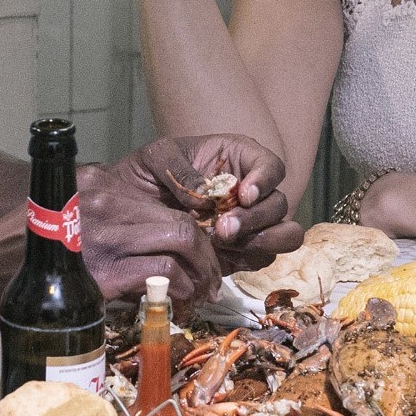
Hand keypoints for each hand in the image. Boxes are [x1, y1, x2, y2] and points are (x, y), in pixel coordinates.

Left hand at [65, 135, 300, 304]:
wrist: (131, 205)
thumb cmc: (150, 172)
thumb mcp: (158, 157)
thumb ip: (180, 169)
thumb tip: (204, 195)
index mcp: (240, 160)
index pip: (271, 166)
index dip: (265, 180)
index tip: (245, 194)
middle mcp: (253, 192)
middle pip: (278, 204)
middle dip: (255, 218)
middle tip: (223, 227)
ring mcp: (252, 223)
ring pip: (284, 234)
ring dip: (261, 240)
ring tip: (223, 242)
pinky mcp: (243, 250)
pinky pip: (262, 257)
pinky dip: (247, 258)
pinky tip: (219, 256)